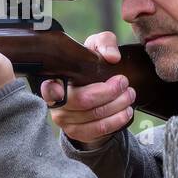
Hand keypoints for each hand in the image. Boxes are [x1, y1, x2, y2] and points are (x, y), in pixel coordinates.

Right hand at [41, 31, 134, 147]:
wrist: (92, 93)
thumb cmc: (90, 68)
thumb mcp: (96, 49)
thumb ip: (104, 43)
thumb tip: (112, 57)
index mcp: (54, 81)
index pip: (48, 88)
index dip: (54, 90)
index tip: (66, 86)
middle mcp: (55, 103)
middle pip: (83, 101)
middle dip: (109, 92)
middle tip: (124, 83)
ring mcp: (65, 121)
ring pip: (95, 116)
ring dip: (118, 106)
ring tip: (129, 95)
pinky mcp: (77, 133)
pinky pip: (99, 130)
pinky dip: (116, 120)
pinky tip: (126, 112)